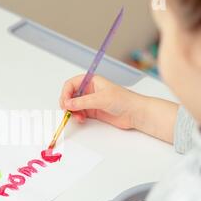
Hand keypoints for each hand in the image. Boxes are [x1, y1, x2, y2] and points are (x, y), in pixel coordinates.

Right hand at [59, 74, 178, 142]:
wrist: (135, 113)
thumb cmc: (124, 100)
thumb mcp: (101, 99)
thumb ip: (83, 102)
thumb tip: (68, 103)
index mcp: (91, 81)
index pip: (71, 84)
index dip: (66, 93)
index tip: (65, 102)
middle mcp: (89, 90)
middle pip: (70, 95)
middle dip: (67, 103)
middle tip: (67, 111)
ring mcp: (90, 101)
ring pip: (74, 105)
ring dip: (72, 112)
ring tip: (78, 117)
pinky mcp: (93, 111)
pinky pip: (79, 113)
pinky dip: (77, 117)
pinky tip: (81, 119)